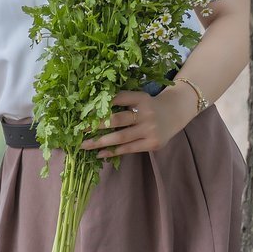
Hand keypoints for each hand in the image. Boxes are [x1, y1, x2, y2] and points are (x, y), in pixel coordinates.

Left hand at [79, 87, 195, 158]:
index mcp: (141, 98)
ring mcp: (150, 130)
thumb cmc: (148, 105)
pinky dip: (112, 152)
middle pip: (117, 119)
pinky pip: (128, 149)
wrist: (174, 114)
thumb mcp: (138, 97)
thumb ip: (120, 100)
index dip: (101, 103)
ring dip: (100, 141)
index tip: (84, 110)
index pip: (118, 98)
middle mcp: (146, 113)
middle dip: (96, 124)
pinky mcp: (152, 144)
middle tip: (78, 129)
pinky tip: (99, 153)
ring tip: (84, 145)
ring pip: (120, 137)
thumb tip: (91, 107)